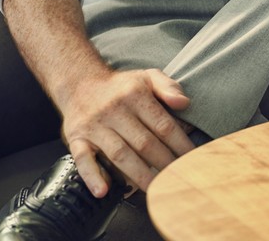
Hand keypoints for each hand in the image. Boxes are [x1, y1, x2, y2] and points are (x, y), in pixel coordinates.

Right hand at [59, 68, 193, 195]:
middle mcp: (114, 111)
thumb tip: (184, 103)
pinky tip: (103, 191)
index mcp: (135, 96)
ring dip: (138, 174)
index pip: (162, 124)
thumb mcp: (147, 76)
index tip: (191, 158)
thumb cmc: (121, 86)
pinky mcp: (77, 139)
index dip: (179, 144)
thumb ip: (168, 87)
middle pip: (144, 143)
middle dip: (164, 163)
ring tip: (155, 188)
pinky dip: (92, 176)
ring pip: (119, 154)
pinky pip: (83, 159)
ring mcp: (95, 126)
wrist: (80, 83)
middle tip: (177, 178)